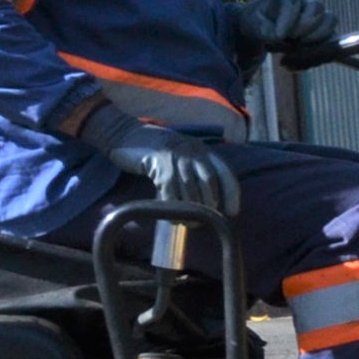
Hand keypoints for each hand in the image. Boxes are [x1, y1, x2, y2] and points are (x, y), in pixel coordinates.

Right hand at [79, 110, 241, 214]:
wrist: (125, 134)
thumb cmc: (155, 150)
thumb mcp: (181, 155)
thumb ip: (196, 171)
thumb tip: (209, 201)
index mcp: (203, 150)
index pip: (226, 173)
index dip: (232, 194)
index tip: (232, 212)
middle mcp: (193, 152)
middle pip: (210, 184)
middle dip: (209, 206)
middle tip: (204, 222)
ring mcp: (176, 157)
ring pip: (191, 191)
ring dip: (191, 212)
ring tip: (189, 224)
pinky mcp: (160, 164)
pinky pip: (170, 192)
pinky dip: (172, 208)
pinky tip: (171, 219)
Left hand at [229, 0, 343, 71]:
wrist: (262, 28)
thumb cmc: (257, 23)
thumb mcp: (254, 26)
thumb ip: (264, 30)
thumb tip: (279, 37)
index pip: (291, 3)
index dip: (287, 19)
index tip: (279, 36)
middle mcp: (303, 3)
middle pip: (316, 6)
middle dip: (307, 25)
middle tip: (295, 38)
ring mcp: (315, 16)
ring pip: (330, 19)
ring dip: (320, 35)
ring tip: (304, 45)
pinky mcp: (322, 31)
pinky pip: (332, 38)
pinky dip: (324, 49)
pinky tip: (308, 59)